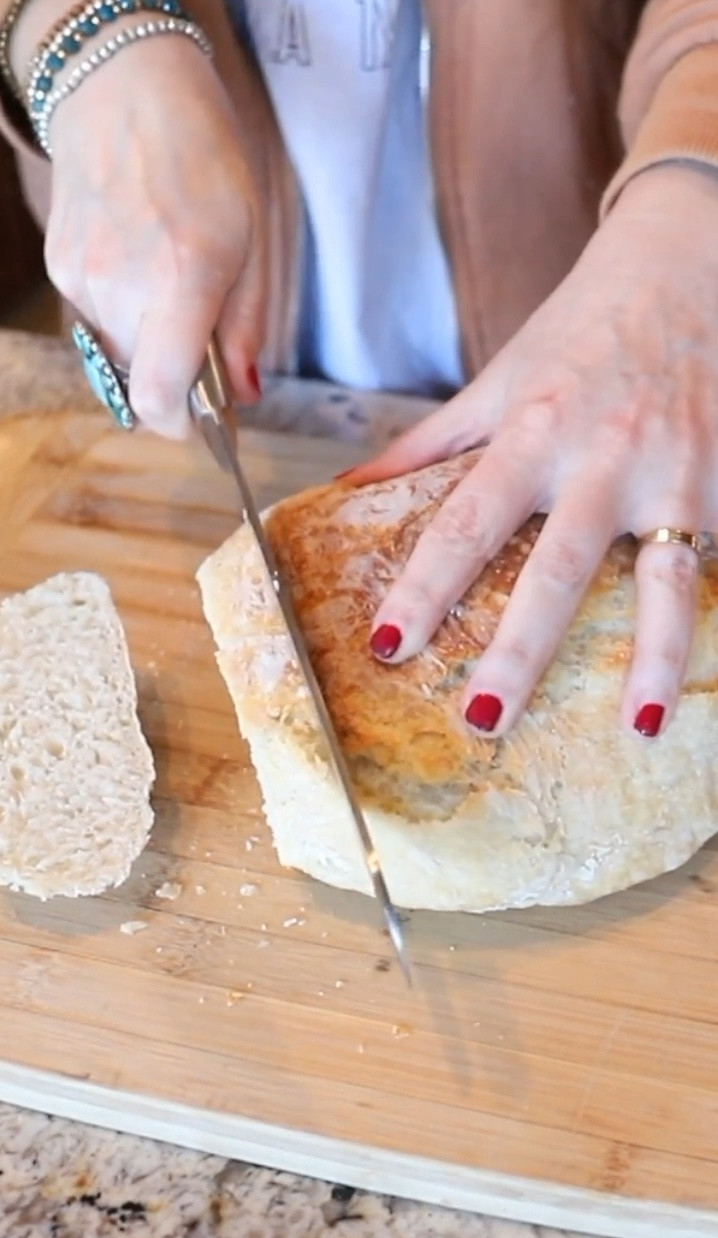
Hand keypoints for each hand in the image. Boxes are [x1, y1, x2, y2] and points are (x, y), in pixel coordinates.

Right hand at [45, 35, 264, 437]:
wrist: (124, 86)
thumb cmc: (202, 158)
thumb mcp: (251, 239)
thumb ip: (245, 325)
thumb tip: (242, 394)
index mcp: (182, 277)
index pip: (160, 394)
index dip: (181, 426)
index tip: (203, 426)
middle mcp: (122, 284)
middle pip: (142, 380)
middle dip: (177, 379)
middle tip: (206, 344)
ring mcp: (82, 276)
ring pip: (119, 351)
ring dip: (150, 343)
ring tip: (172, 285)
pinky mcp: (61, 266)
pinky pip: (97, 319)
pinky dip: (125, 313)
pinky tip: (141, 262)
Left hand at [349, 165, 717, 738]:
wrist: (690, 254)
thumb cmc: (583, 325)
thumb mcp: (501, 378)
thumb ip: (429, 443)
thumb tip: (347, 490)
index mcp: (532, 431)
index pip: (464, 522)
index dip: (423, 586)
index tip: (388, 644)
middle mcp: (601, 458)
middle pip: (556, 568)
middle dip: (521, 648)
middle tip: (484, 718)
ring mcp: (674, 473)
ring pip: (665, 578)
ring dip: (652, 657)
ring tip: (638, 728)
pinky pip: (713, 558)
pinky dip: (704, 620)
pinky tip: (690, 682)